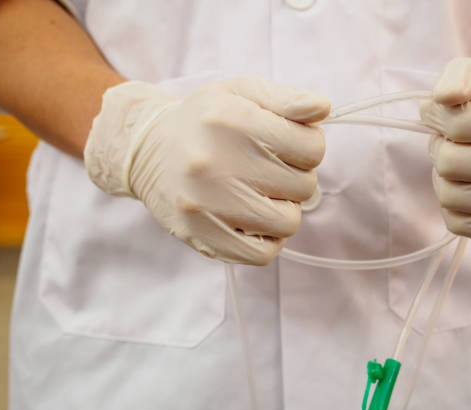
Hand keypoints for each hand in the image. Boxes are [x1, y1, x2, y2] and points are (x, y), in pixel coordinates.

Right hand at [84, 76, 329, 263]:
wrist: (147, 151)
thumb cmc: (205, 121)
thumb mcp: (242, 93)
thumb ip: (286, 99)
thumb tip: (323, 108)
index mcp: (233, 121)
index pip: (312, 147)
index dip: (307, 146)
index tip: (287, 146)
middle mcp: (217, 164)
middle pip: (303, 186)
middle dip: (294, 177)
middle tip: (268, 170)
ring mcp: (208, 205)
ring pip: (287, 222)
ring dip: (283, 209)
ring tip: (261, 194)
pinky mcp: (201, 237)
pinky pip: (262, 254)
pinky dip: (267, 240)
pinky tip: (254, 220)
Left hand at [420, 58, 470, 244]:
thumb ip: (460, 75)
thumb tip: (442, 98)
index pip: (458, 123)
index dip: (437, 115)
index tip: (441, 111)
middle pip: (449, 163)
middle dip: (442, 148)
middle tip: (456, 142)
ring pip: (448, 196)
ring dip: (444, 177)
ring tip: (464, 163)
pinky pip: (455, 223)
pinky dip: (453, 205)